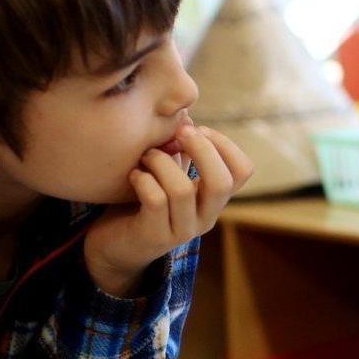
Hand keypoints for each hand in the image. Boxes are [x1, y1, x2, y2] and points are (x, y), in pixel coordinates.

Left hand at [84, 124, 253, 295]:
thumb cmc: (142, 202)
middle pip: (222, 182)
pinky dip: (143, 180)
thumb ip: (181, 151)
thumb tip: (185, 113)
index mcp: (213, 199)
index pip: (243, 171)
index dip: (224, 145)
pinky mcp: (155, 236)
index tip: (197, 129)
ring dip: (161, 163)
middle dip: (201, 149)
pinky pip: (155, 201)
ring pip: (182, 190)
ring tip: (146, 157)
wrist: (115, 245)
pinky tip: (134, 176)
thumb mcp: (168, 173)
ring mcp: (182, 229)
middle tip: (179, 132)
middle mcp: (206, 216)